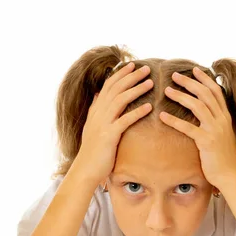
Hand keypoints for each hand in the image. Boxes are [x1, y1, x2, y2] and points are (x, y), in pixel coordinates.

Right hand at [73, 62, 153, 184]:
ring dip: (136, 89)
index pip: (108, 86)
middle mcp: (98, 114)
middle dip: (131, 76)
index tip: (132, 65)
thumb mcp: (91, 127)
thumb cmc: (93, 151)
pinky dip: (137, 112)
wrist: (85, 170)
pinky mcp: (109, 136)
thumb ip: (95, 110)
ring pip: (120, 100)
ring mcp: (102, 124)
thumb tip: (98, 94)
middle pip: (115, 89)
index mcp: (96, 111)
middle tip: (146, 68)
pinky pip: (125, 120)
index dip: (120, 74)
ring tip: (150, 82)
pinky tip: (149, 106)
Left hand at [159, 67, 235, 189]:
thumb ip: (215, 123)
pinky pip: (188, 128)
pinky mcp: (206, 142)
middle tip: (174, 75)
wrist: (229, 174)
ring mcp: (215, 130)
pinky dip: (174, 120)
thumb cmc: (223, 157)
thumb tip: (205, 114)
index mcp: (225, 117)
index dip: (205, 79)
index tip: (194, 69)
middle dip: (190, 83)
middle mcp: (222, 120)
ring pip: (198, 106)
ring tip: (167, 91)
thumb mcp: (222, 135)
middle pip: (205, 94)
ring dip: (181, 96)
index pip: (216, 91)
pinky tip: (162, 116)